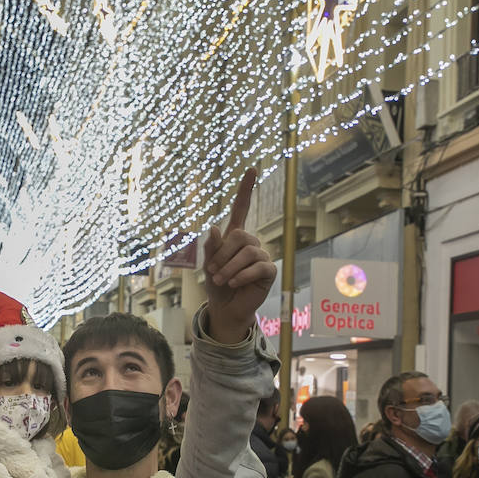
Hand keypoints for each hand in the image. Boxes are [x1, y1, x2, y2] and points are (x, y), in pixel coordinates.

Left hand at [204, 170, 275, 343]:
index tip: (251, 169)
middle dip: (223, 254)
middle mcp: (250, 243)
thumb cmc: (216, 285)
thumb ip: (211, 248)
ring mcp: (261, 256)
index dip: (245, 190)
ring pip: (248, 252)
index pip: (241, 209)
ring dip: (230, 267)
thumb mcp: (208, 266)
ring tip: (220, 280)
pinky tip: (233, 283)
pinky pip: (259, 267)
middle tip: (212, 272)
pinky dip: (242, 275)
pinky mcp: (269, 272)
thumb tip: (214, 228)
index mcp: (234, 237)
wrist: (225, 308)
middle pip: (241, 235)